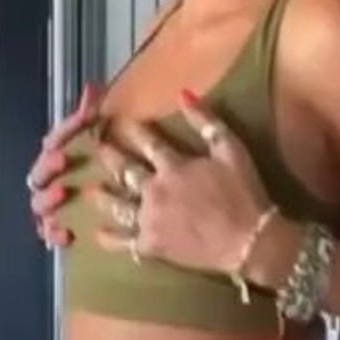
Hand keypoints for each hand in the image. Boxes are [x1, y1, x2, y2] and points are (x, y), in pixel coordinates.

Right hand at [26, 82, 104, 246]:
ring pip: (38, 203)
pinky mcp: (53, 229)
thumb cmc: (94, 164)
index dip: (66, 129)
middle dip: (49, 164)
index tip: (83, 120)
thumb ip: (90, 112)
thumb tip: (93, 86)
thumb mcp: (95, 137)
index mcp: (55, 155)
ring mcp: (47, 205)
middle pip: (39, 171)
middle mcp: (46, 179)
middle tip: (62, 158)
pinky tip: (68, 233)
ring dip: (48, 197)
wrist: (100, 201)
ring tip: (63, 191)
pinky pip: (48, 234)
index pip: (54, 139)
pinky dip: (55, 233)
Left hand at [87, 89, 276, 273]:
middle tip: (96, 149)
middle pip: (124, 170)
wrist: (249, 240)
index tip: (119, 121)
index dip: (132, 130)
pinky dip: (109, 238)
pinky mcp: (152, 245)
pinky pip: (124, 242)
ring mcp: (150, 219)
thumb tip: (183, 94)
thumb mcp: (232, 149)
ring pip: (117, 204)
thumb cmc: (244, 193)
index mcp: (173, 165)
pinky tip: (98, 233)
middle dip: (108, 157)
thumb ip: (207, 121)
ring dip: (102, 196)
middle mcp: (154, 190)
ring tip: (90, 190)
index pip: (147, 142)